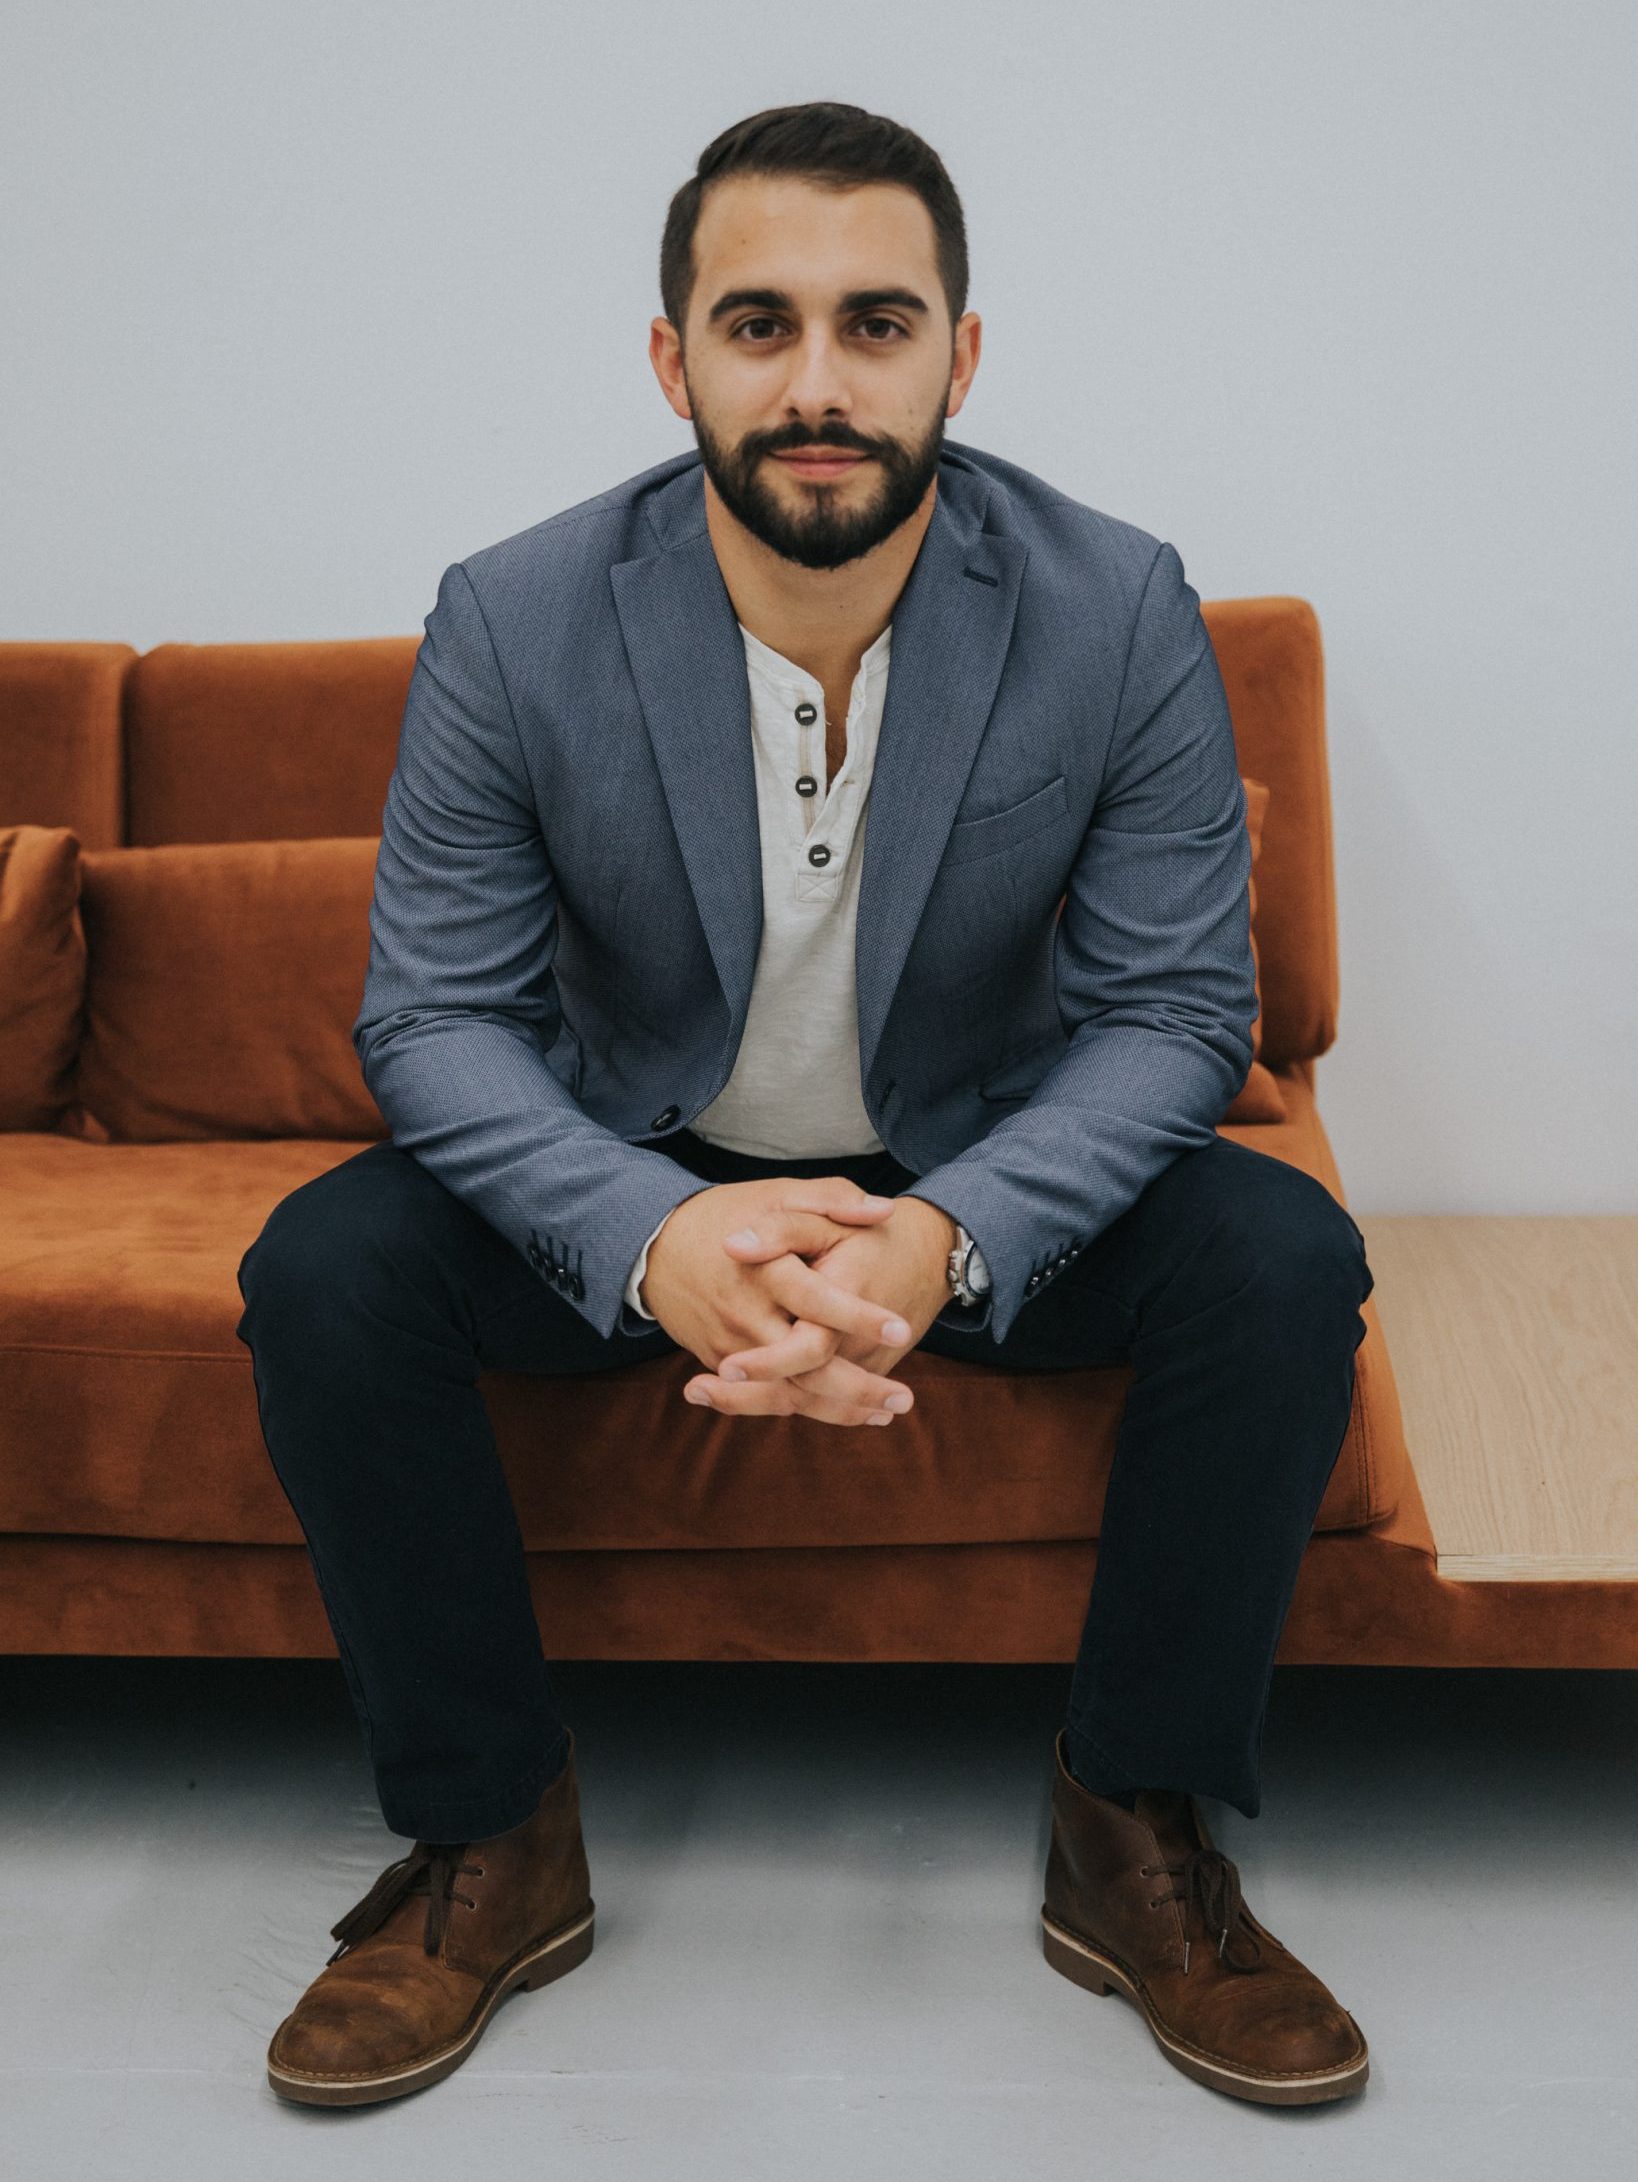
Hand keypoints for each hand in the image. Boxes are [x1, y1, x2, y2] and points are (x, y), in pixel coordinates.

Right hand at [641, 1176, 923, 1427]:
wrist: (657, 1245)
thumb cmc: (729, 1214)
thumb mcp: (779, 1194)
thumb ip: (832, 1199)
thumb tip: (884, 1209)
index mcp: (763, 1268)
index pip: (815, 1299)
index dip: (857, 1316)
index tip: (900, 1328)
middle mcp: (744, 1314)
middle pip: (803, 1364)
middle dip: (856, 1387)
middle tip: (904, 1399)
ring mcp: (729, 1345)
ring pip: (787, 1391)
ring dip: (838, 1409)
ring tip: (886, 1414)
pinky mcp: (721, 1362)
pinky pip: (767, 1396)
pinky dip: (809, 1408)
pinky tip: (851, 1413)